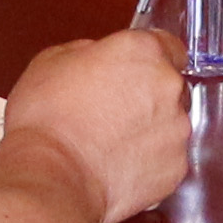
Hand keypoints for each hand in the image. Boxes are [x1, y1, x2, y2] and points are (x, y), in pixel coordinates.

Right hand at [0, 28, 190, 222]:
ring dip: (149, 130)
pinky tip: (118, 164)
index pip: (168, 46)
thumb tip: (96, 58)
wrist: (51, 177)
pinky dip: (149, 162)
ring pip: (170, 124)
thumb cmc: (47, 122)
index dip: (148, 61)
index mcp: (142, 51)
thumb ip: (89, 52)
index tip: (137, 72)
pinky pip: (167, 159)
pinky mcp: (176, 166)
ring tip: (110, 143)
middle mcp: (167, 86)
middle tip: (111, 111)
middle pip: (169, 86)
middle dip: (147, 97)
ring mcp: (176, 128)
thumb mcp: (52, 61)